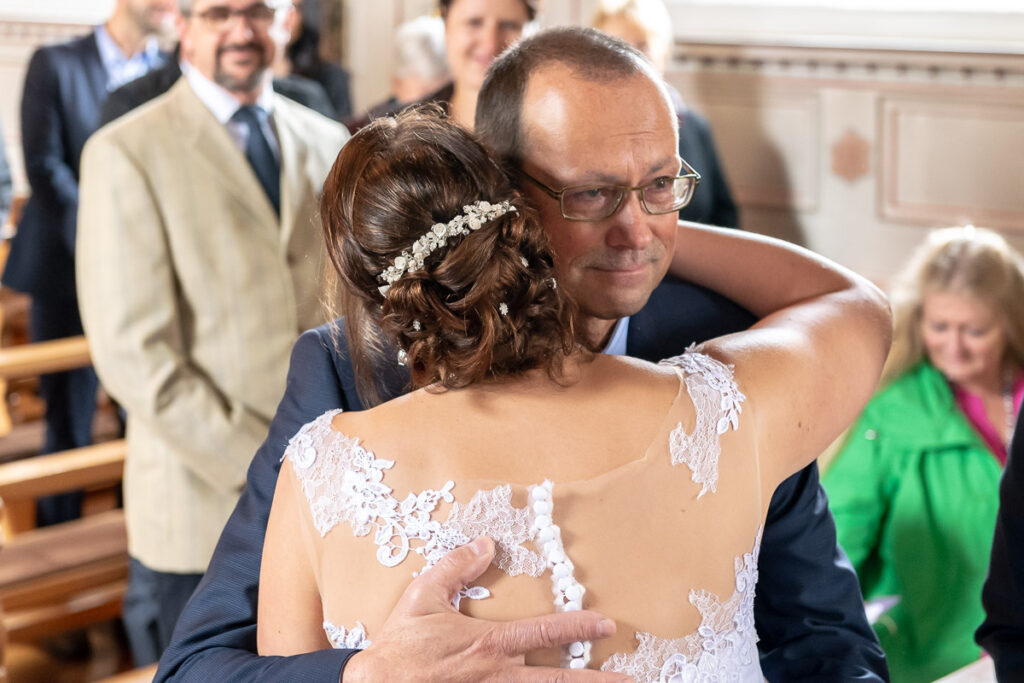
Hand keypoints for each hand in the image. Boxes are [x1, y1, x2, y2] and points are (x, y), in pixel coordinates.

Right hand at [343, 536, 627, 681]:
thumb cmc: (399, 647)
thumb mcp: (423, 596)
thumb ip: (456, 567)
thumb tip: (486, 543)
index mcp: (490, 644)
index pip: (546, 632)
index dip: (580, 626)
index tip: (607, 624)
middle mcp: (499, 676)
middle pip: (559, 681)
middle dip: (597, 682)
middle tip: (628, 682)